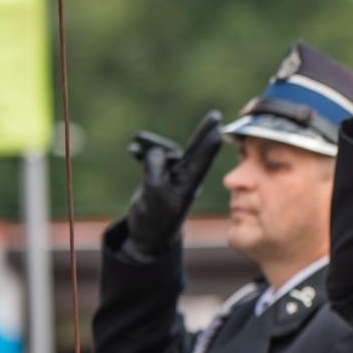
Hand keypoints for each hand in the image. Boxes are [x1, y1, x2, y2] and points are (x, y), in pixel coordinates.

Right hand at [125, 109, 223, 253]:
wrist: (146, 235)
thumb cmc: (154, 219)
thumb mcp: (153, 192)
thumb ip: (155, 167)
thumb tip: (157, 149)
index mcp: (189, 183)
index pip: (202, 158)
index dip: (210, 140)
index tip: (220, 126)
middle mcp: (185, 178)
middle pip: (194, 150)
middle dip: (203, 133)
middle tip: (216, 117)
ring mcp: (173, 177)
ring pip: (166, 153)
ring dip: (152, 145)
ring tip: (136, 142)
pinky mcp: (160, 177)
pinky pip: (154, 159)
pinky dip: (144, 152)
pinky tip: (133, 150)